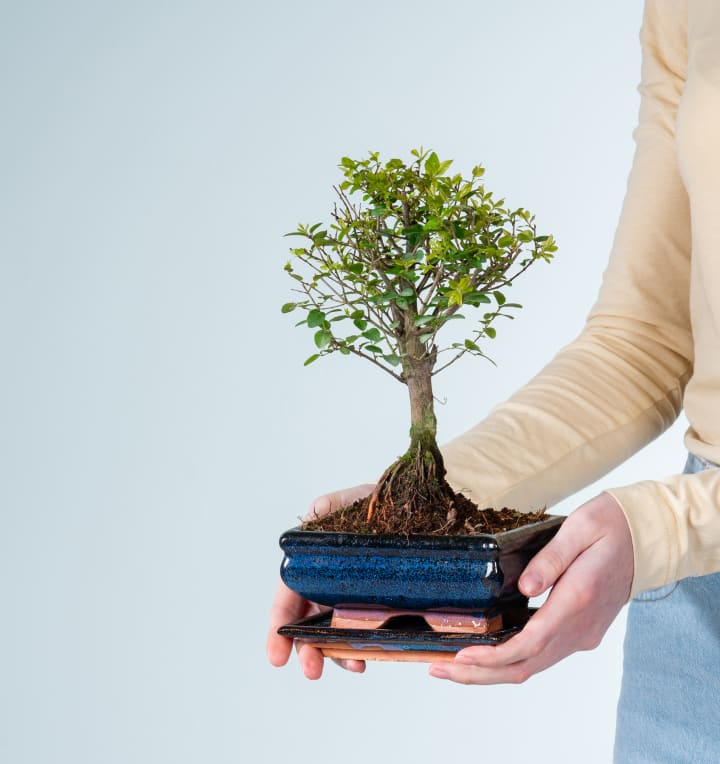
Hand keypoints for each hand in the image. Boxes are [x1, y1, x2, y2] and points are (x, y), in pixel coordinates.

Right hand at [266, 483, 374, 678]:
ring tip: (351, 666)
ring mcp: (349, 602)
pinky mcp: (376, 609)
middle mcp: (325, 588)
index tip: (276, 656)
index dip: (277, 628)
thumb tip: (313, 512)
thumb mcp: (350, 502)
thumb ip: (328, 507)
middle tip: (312, 670)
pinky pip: (363, 635)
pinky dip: (360, 650)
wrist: (415, 511)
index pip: (287, 599)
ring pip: (332, 637)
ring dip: (335, 657)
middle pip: (306, 627)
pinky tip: (366, 658)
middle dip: (305, 651)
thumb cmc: (374, 505)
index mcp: (310, 566)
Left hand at [428, 492, 633, 684]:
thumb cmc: (610, 525)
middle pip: (525, 666)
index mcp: (577, 600)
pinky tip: (485, 652)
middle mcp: (580, 626)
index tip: (460, 657)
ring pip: (533, 666)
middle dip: (479, 674)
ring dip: (491, 672)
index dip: (492, 656)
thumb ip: (551, 559)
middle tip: (438, 669)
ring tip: (451, 665)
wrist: (646, 536)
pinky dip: (510, 660)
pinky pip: (541, 655)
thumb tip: (524, 587)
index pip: (529, 644)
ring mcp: (582, 633)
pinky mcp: (580, 630)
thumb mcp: (579, 529)